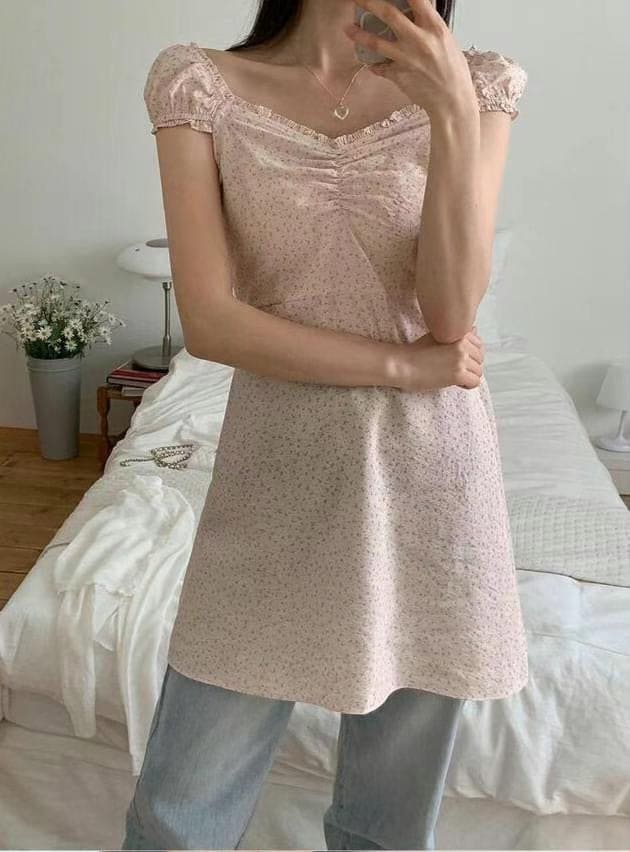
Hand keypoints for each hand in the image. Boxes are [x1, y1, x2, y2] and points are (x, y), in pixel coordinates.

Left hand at [344, 0, 477, 119]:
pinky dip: (374, 65)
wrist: (452, 100)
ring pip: (376, 43)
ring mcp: (406, 59)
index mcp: (435, 27)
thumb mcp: (445, 39)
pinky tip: (371, 62)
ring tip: (348, 29)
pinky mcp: (398, 76)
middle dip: (369, 2)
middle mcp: (418, 40)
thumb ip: (427, 25)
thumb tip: (413, 11)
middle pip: (389, 14)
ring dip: (359, 35)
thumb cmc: (453, 70)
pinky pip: (380, 67)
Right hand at [395, 327, 484, 391]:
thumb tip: (474, 331)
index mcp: (459, 334)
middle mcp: (463, 344)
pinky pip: (475, 382)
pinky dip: (467, 385)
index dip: (469, 353)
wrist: (402, 365)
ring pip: (478, 371)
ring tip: (452, 376)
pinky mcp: (458, 374)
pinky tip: (455, 383)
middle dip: (470, 365)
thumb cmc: (415, 352)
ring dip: (468, 376)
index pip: (479, 344)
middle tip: (453, 369)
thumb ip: (456, 334)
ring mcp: (461, 359)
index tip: (456, 359)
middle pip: (480, 358)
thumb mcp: (437, 335)